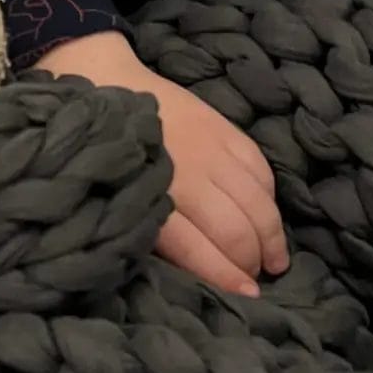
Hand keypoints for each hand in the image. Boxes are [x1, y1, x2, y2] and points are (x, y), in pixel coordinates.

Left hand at [34, 32, 287, 295]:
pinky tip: (267, 214)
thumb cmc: (97, 151)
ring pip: (258, 201)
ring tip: (276, 259)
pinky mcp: (223, 126)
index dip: (226, 278)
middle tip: (258, 280)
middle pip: (235, 230)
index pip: (199, 249)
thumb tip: (187, 269)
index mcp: (151, 196)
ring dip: (272, 236)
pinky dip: (269, 196)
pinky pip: (260, 168)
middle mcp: (186, 173)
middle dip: (252, 261)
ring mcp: (209, 147)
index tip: (247, 296)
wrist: (99, 76)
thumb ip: (145, 229)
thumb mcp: (110, 196)